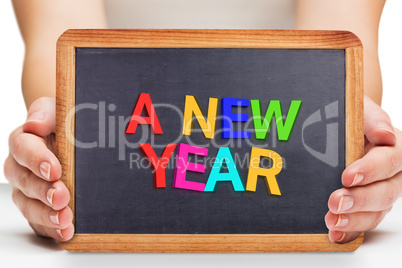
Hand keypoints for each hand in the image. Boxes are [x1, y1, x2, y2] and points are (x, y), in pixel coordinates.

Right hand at [3, 97, 73, 240]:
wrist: (77, 140)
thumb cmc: (67, 122)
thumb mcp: (59, 109)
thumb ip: (46, 113)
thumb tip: (34, 124)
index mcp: (24, 141)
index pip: (23, 148)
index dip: (37, 160)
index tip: (55, 169)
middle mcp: (21, 168)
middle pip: (25, 181)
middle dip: (43, 191)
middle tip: (61, 196)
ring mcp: (28, 190)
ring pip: (29, 205)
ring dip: (46, 214)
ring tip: (65, 219)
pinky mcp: (40, 207)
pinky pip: (40, 222)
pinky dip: (52, 229)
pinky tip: (66, 232)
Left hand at [326, 96, 401, 242]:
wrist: (343, 128)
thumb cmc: (354, 118)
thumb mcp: (361, 109)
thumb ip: (372, 119)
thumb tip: (385, 134)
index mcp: (395, 149)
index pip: (389, 161)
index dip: (371, 170)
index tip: (347, 176)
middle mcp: (393, 174)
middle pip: (385, 192)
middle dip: (359, 200)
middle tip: (335, 202)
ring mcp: (381, 192)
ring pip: (376, 212)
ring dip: (354, 220)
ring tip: (332, 221)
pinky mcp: (367, 207)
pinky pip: (363, 222)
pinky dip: (349, 231)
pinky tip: (335, 234)